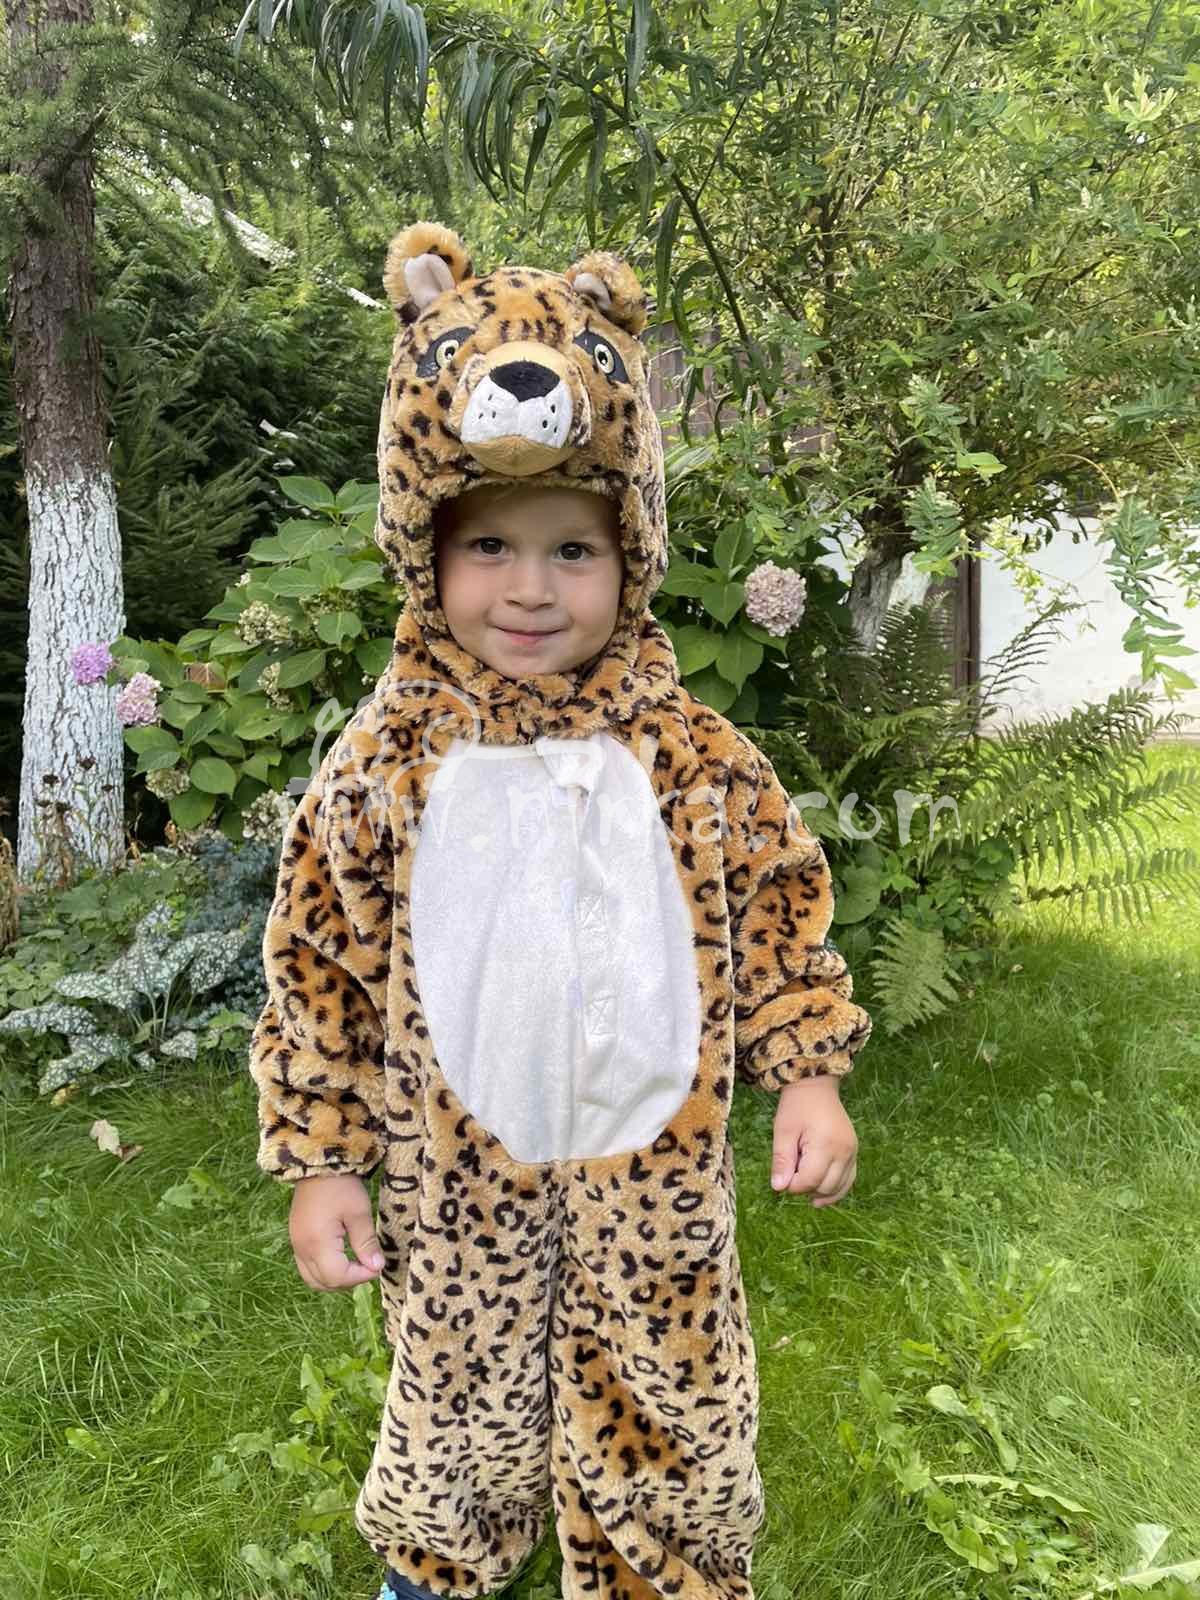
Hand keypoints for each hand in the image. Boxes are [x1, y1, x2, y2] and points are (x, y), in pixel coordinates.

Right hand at [289, 1172, 384, 1290]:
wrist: (317, 1163)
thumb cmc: (340, 1185)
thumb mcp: (359, 1212)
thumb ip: (366, 1242)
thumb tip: (376, 1266)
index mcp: (316, 1243)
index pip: (337, 1276)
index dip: (360, 1276)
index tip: (376, 1265)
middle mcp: (302, 1249)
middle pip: (323, 1282)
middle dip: (348, 1281)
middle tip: (367, 1266)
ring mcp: (296, 1245)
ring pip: (313, 1278)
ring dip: (335, 1278)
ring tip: (355, 1263)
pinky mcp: (296, 1239)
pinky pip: (307, 1267)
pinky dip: (324, 1270)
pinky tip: (341, 1257)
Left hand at [770, 1074, 857, 1205]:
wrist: (816, 1087)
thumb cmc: (797, 1106)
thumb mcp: (783, 1131)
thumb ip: (782, 1161)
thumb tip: (779, 1188)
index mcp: (826, 1145)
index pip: (809, 1181)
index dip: (792, 1185)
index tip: (782, 1175)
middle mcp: (844, 1151)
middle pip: (825, 1187)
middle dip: (805, 1187)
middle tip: (792, 1172)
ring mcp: (852, 1153)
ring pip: (838, 1188)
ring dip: (819, 1191)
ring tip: (804, 1183)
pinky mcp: (854, 1153)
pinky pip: (848, 1180)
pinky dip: (834, 1190)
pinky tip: (820, 1195)